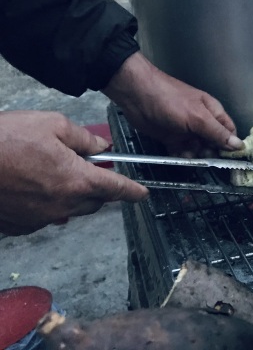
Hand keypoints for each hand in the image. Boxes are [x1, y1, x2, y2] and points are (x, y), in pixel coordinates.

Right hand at [0, 111, 147, 235]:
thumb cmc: (5, 139)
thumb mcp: (51, 125)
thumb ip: (82, 138)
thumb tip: (100, 148)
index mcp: (76, 179)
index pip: (115, 188)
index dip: (132, 191)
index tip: (142, 194)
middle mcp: (62, 203)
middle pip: (94, 201)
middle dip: (98, 188)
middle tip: (88, 168)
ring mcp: (40, 218)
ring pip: (70, 209)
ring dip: (72, 195)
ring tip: (53, 173)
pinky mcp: (20, 225)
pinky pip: (44, 216)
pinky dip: (46, 203)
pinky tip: (32, 186)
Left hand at [103, 52, 243, 156]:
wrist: (136, 95)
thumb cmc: (170, 101)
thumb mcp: (197, 117)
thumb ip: (218, 133)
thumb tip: (240, 146)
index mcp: (213, 113)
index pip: (229, 133)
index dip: (231, 147)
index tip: (230, 161)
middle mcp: (202, 122)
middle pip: (214, 144)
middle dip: (211, 153)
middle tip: (205, 158)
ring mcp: (187, 131)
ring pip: (198, 150)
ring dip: (195, 156)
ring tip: (187, 154)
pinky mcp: (172, 138)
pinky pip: (182, 152)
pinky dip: (181, 156)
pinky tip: (177, 155)